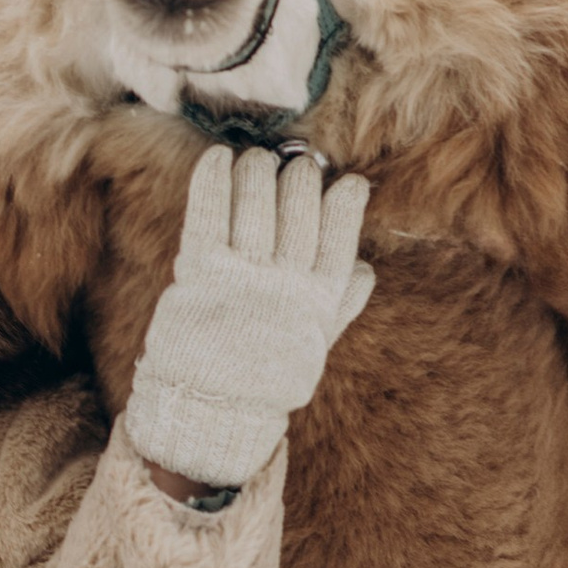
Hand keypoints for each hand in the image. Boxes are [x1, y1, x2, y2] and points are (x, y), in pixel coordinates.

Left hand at [123, 142, 372, 490]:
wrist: (210, 409)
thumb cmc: (264, 375)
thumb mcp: (312, 345)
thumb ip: (339, 307)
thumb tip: (367, 273)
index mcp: (318, 299)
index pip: (340, 237)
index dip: (345, 204)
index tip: (347, 184)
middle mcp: (285, 283)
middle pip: (298, 209)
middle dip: (299, 177)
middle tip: (294, 165)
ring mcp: (242, 276)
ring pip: (256, 202)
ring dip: (257, 170)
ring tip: (255, 159)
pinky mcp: (199, 272)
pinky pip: (209, 212)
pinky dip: (213, 179)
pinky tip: (218, 157)